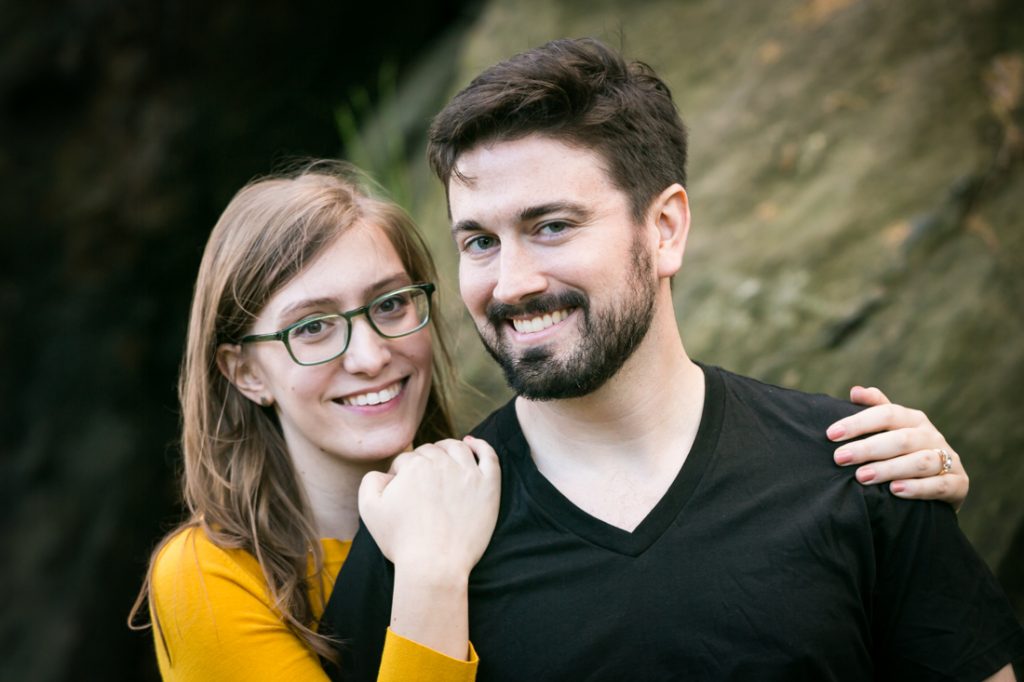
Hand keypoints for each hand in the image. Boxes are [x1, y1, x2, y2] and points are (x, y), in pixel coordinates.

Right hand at [359, 435, 500, 575]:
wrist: (434, 566)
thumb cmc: (401, 540)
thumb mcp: (369, 509)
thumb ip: (370, 480)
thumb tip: (385, 473)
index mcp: (414, 465)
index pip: (405, 460)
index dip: (399, 474)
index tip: (400, 491)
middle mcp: (442, 463)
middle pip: (430, 452)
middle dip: (421, 462)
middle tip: (420, 484)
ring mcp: (468, 473)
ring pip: (457, 448)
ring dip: (447, 448)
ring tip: (443, 457)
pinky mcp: (488, 486)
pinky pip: (489, 456)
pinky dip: (481, 445)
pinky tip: (473, 443)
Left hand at [827, 386, 968, 509]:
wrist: (941, 486)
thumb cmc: (904, 453)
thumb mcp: (891, 430)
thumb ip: (875, 409)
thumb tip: (855, 390)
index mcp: (913, 419)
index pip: (886, 414)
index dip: (858, 422)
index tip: (831, 434)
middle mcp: (931, 436)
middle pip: (900, 438)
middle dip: (867, 448)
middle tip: (839, 458)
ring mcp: (949, 459)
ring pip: (920, 462)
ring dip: (889, 469)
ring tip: (862, 477)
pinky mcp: (959, 484)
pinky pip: (940, 485)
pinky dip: (917, 488)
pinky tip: (895, 491)